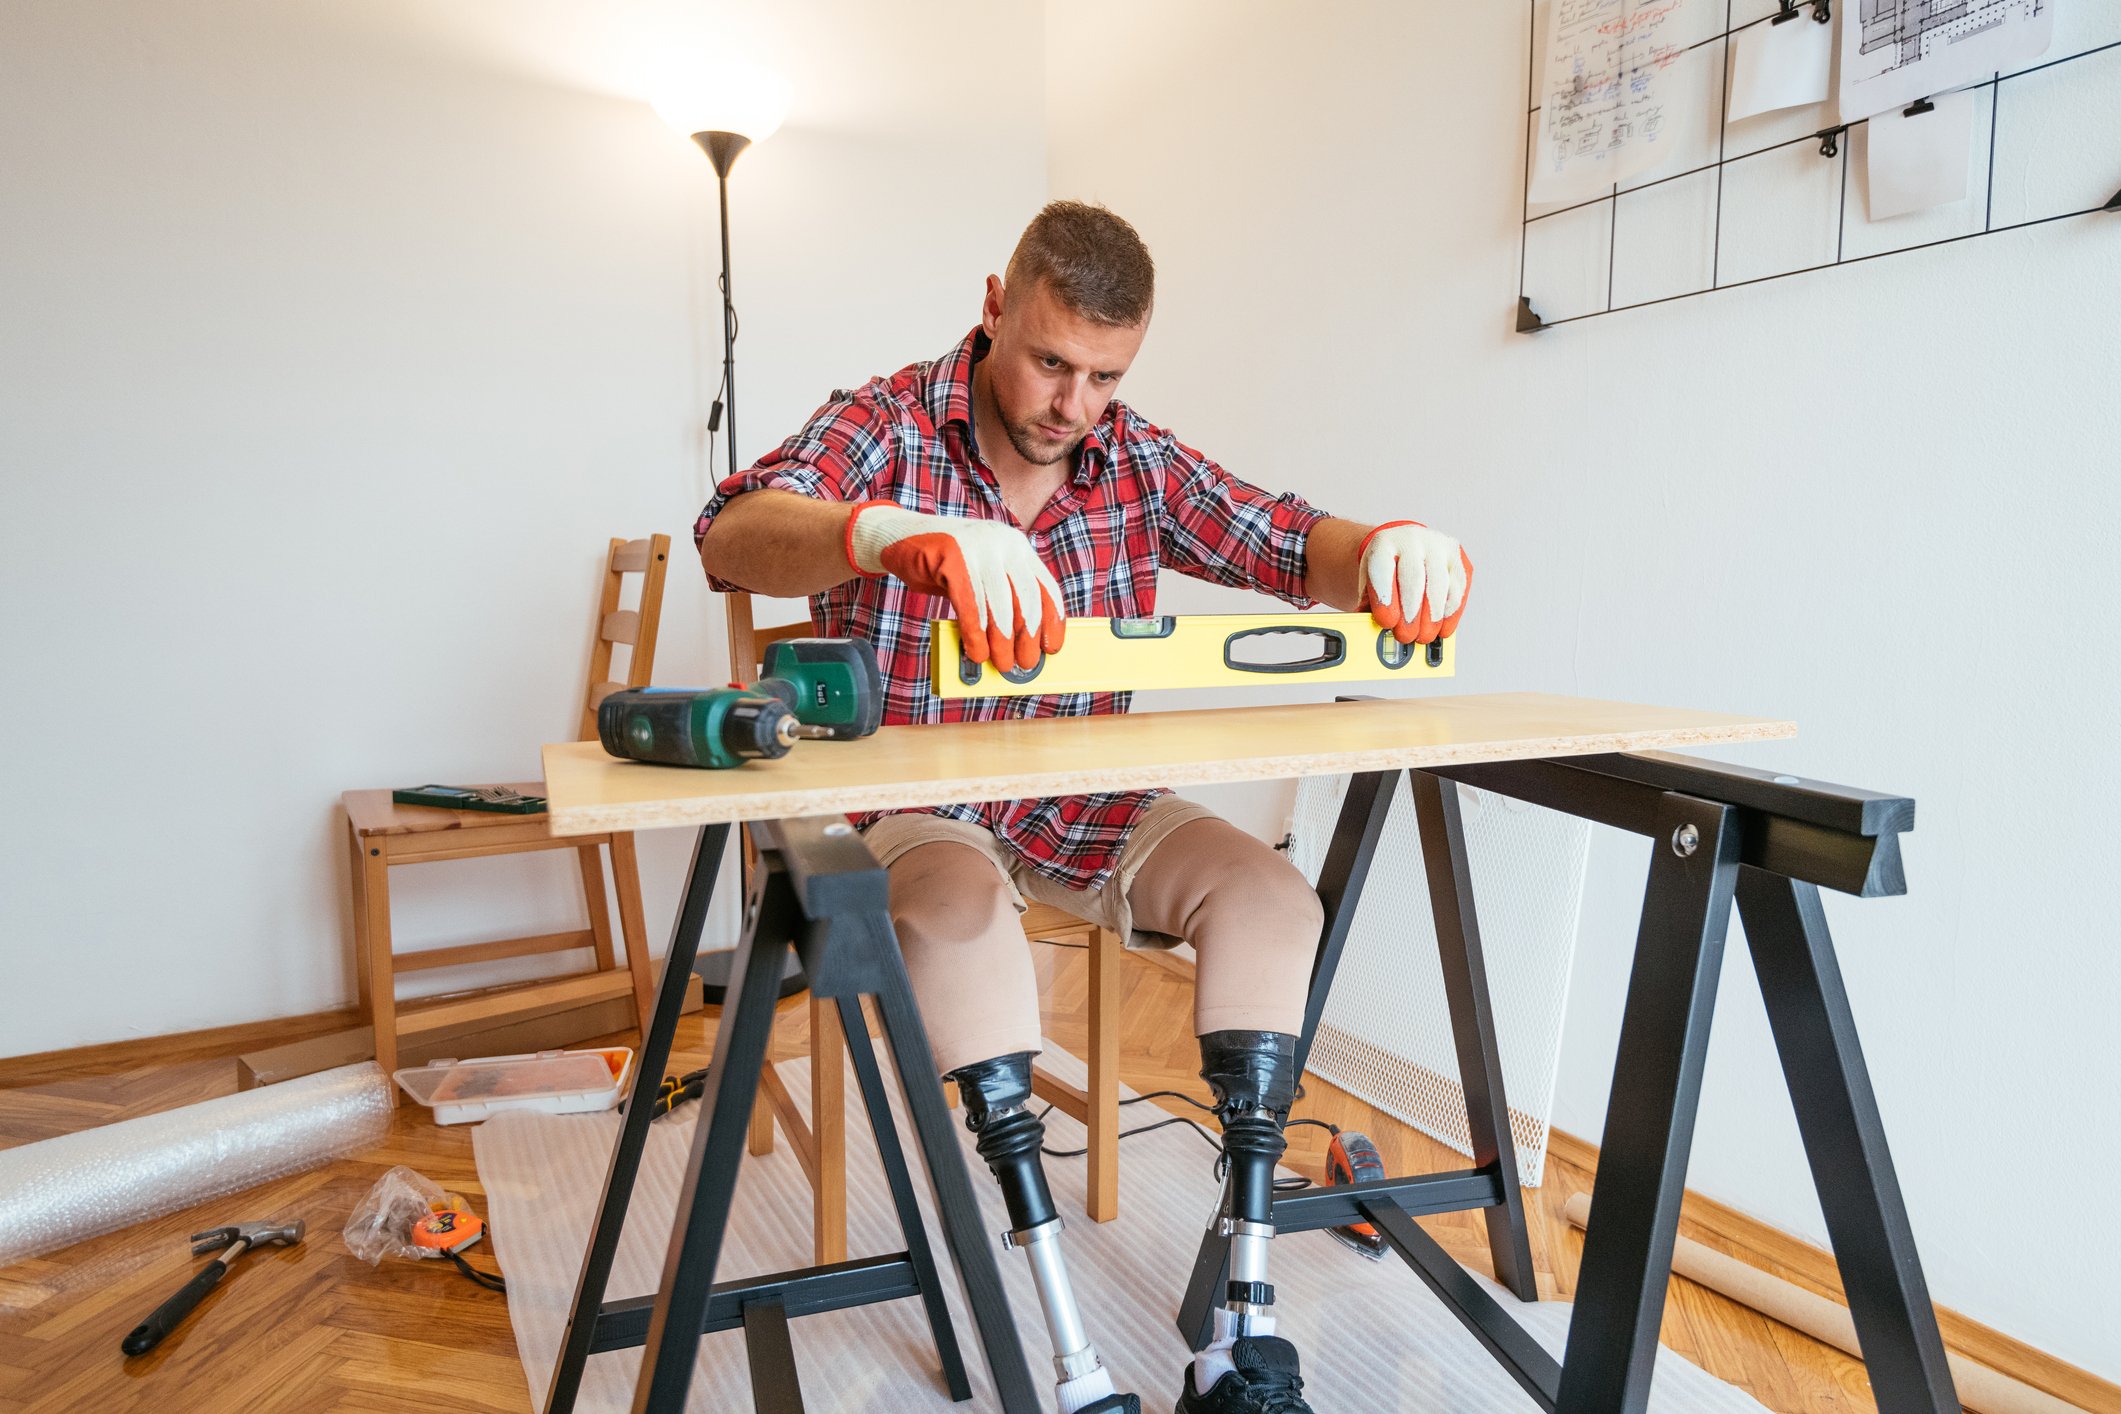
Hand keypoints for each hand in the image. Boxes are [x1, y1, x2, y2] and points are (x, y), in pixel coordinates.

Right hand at [846, 501, 1066, 672]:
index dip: (1052, 621)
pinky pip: (970, 605)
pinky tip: (976, 651)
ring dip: (1000, 641)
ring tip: (999, 663)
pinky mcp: (952, 556)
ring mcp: (978, 546)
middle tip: (1024, 664)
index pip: (1045, 587)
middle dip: (1027, 637)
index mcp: (1017, 546)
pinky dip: (974, 634)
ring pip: (998, 605)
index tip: (1052, 648)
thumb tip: (1021, 642)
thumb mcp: (981, 573)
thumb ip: (1002, 597)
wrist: (898, 536)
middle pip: (1025, 598)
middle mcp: (1003, 542)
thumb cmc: (942, 564)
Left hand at [1357, 520, 1471, 644]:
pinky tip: (1443, 629)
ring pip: (1440, 586)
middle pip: (1414, 580)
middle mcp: (1412, 539)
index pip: (1383, 570)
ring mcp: (1439, 546)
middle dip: (1411, 614)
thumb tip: (1374, 634)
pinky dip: (1450, 614)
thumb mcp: (1369, 584)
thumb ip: (1371, 606)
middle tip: (1407, 636)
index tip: (1386, 623)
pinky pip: (1458, 590)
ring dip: (1433, 618)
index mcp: (1384, 544)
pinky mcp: (1458, 558)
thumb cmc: (1386, 570)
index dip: (1385, 599)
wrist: (1403, 546)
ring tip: (1424, 637)